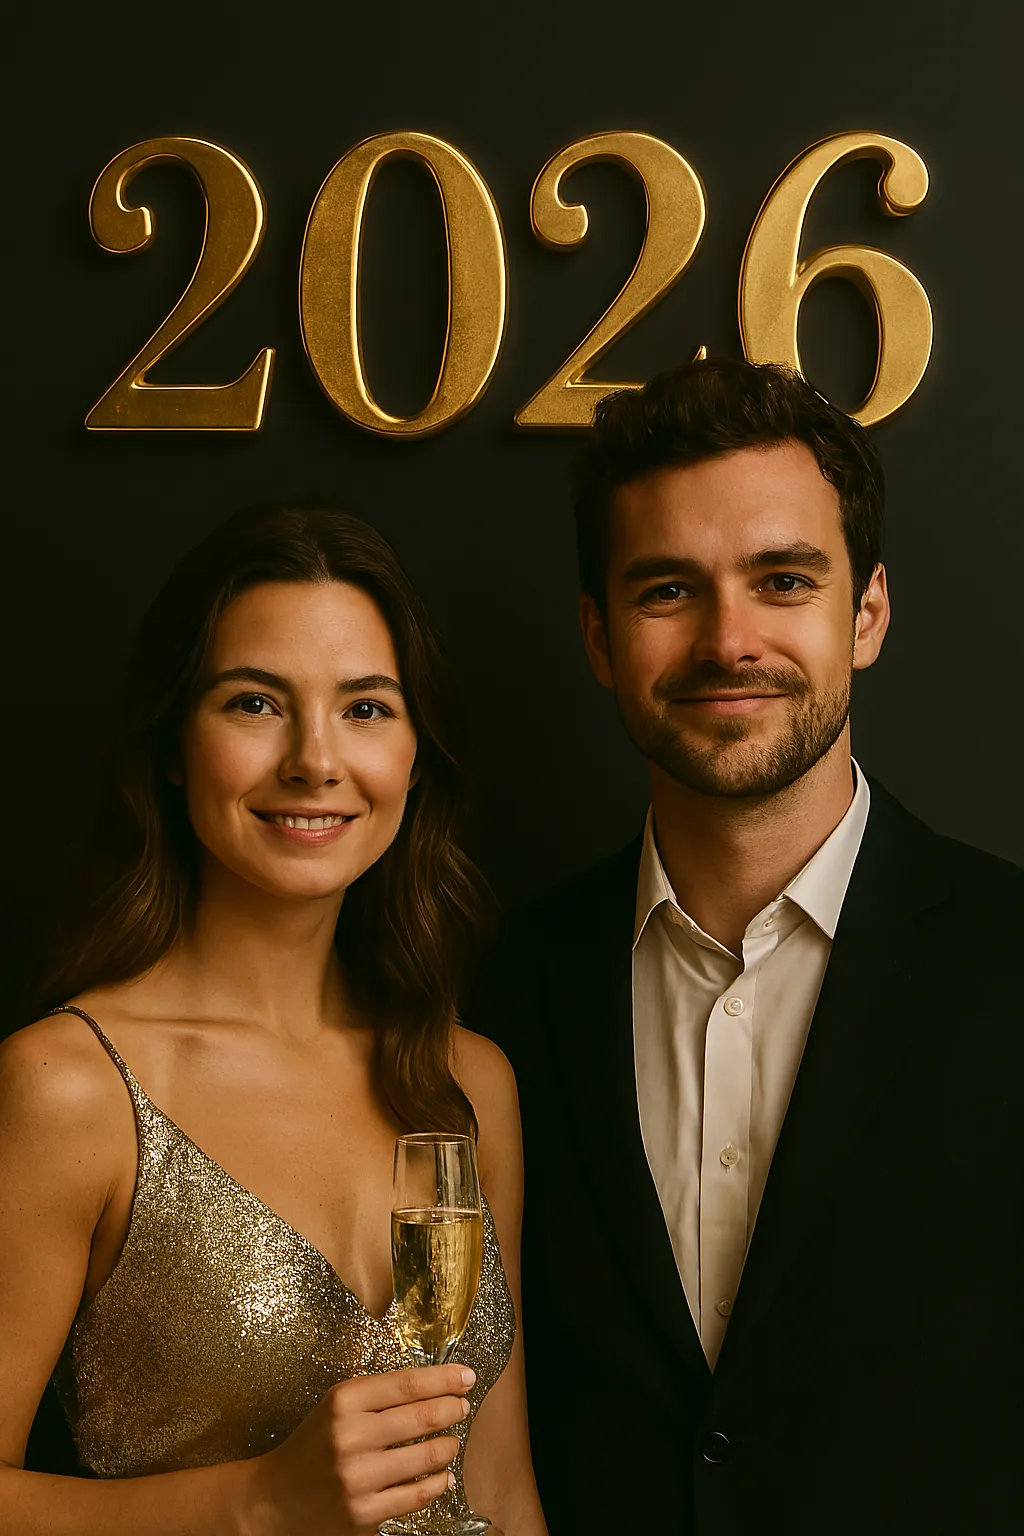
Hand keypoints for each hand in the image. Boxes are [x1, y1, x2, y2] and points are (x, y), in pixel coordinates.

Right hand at [240, 1363, 475, 1535]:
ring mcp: (358, 1478)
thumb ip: (380, 1394)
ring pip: (427, 1456)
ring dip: (448, 1446)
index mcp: (343, 1401)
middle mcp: (350, 1437)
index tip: (466, 1377)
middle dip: (453, 1409)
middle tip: (462, 1406)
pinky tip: (443, 1475)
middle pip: (423, 1416)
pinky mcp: (364, 1513)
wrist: (275, 1498)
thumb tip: (436, 1387)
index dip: (445, 1378)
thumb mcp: (337, 1405)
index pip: (409, 1383)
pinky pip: (418, 1495)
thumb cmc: (314, 1444)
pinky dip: (438, 1482)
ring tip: (451, 1441)